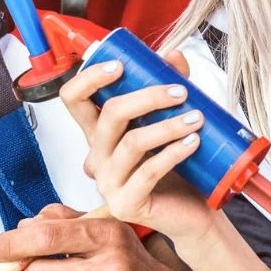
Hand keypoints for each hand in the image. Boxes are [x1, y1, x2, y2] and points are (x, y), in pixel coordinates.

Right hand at [58, 50, 216, 241]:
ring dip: (168, 125)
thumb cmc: (179, 169)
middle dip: (147, 97)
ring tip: (196, 118)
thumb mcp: (172, 121)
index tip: (120, 64)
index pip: (74, 99)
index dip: (90, 78)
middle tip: (179, 91)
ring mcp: (108, 183)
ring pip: (131, 142)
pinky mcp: (125, 204)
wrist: (193, 213)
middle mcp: (97, 157)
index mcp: (100, 133)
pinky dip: (173, 152)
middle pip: (109, 114)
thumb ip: (169, 89)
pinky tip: (193, 142)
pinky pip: (148, 171)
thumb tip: (173, 57)